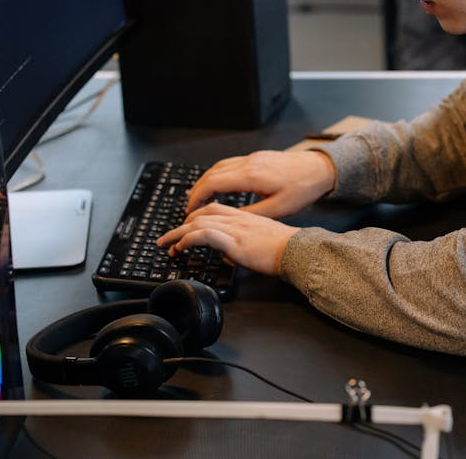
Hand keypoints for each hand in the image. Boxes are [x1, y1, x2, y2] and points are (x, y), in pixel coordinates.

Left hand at [156, 203, 299, 275]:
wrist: (298, 251)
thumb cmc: (286, 249)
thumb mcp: (261, 241)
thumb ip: (243, 243)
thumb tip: (230, 254)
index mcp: (245, 217)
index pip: (213, 210)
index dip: (194, 217)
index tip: (184, 230)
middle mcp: (237, 219)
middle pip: (201, 214)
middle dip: (180, 226)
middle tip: (168, 239)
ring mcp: (235, 229)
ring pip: (197, 223)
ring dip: (177, 235)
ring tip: (167, 246)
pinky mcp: (234, 242)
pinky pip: (204, 235)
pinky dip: (188, 240)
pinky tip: (181, 247)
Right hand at [185, 150, 336, 218]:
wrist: (320, 168)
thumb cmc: (303, 188)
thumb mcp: (278, 209)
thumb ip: (252, 213)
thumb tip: (231, 219)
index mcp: (252, 176)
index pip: (214, 183)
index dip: (198, 197)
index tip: (191, 210)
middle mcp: (249, 163)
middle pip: (212, 173)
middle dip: (198, 190)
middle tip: (190, 206)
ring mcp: (254, 158)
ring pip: (220, 166)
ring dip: (207, 180)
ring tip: (200, 196)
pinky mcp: (259, 157)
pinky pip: (230, 163)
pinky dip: (219, 174)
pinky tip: (220, 184)